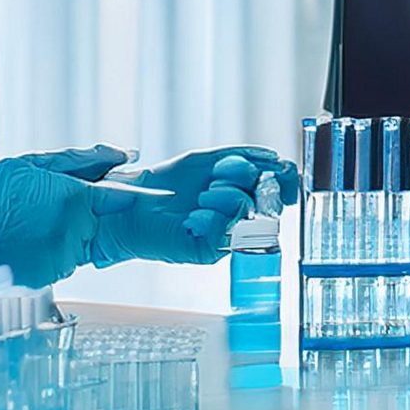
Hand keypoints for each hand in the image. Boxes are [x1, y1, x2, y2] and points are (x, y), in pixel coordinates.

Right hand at [0, 144, 134, 285]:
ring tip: (28, 227)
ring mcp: (58, 261)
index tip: (115, 197)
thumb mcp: (32, 164)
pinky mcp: (45, 281)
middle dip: (81, 217)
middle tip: (44, 210)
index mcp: (71, 201)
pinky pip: (60, 266)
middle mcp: (70, 234)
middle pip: (98, 225)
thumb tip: (124, 156)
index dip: (117, 197)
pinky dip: (48, 256)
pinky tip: (22, 244)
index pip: (118, 200)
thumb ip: (81, 161)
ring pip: (79, 247)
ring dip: (64, 238)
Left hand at [96, 145, 299, 266]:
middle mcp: (238, 218)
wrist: (126, 205)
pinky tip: (193, 217)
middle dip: (245, 177)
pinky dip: (210, 217)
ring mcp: (226, 236)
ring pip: (248, 211)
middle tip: (219, 175)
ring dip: (226, 195)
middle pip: (268, 198)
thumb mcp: (204, 161)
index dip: (283, 176)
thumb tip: (274, 158)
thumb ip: (239, 158)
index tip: (279, 167)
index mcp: (242, 194)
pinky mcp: (209, 251)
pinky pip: (225, 232)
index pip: (278, 187)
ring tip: (202, 195)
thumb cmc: (162, 185)